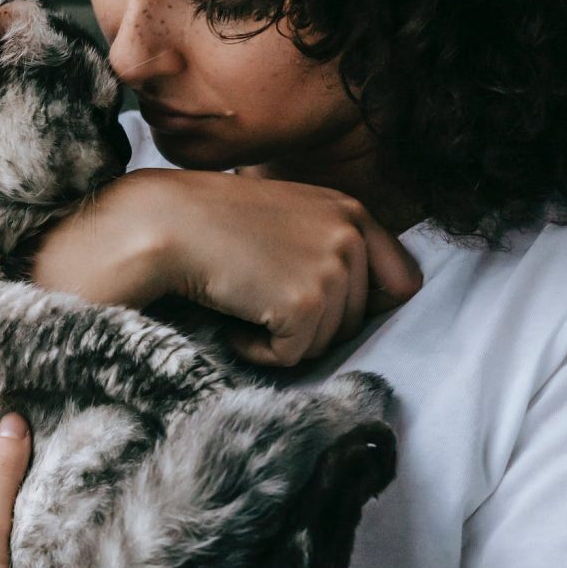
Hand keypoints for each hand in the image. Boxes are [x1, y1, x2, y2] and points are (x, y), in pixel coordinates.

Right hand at [29, 168, 420, 366]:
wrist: (163, 224)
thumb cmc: (210, 224)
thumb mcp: (287, 219)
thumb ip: (328, 246)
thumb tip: (362, 305)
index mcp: (351, 210)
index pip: (403, 280)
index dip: (367, 306)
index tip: (322, 309)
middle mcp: (350, 234)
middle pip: (357, 322)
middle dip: (309, 324)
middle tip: (258, 295)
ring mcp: (331, 267)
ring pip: (325, 343)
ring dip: (280, 336)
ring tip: (241, 298)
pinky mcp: (305, 302)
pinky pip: (292, 356)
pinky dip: (256, 350)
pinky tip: (231, 316)